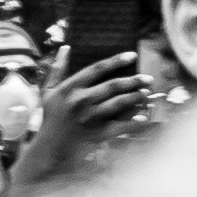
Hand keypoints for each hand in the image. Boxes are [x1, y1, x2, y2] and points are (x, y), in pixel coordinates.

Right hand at [10, 49, 164, 195]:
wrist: (49, 149)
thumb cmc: (50, 118)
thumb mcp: (49, 92)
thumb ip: (57, 69)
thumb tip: (66, 47)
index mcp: (70, 88)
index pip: (97, 69)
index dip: (116, 61)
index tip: (132, 55)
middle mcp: (80, 101)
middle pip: (113, 86)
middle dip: (133, 81)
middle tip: (147, 78)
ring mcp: (90, 118)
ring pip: (119, 103)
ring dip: (136, 97)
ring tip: (146, 93)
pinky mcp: (97, 134)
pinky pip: (120, 126)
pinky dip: (133, 122)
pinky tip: (144, 117)